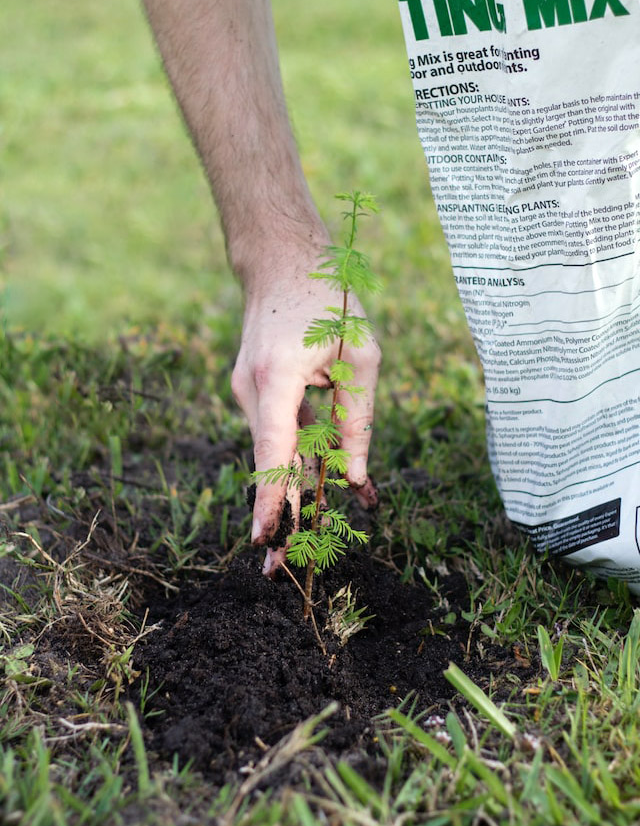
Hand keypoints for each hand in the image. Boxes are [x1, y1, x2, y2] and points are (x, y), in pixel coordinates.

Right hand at [231, 239, 379, 575]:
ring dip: (296, 488)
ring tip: (319, 527)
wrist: (282, 261)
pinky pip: (278, 433)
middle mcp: (251, 391)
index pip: (272, 450)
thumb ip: (358, 420)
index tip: (264, 539)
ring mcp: (247, 392)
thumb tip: (354, 479)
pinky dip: (297, 459)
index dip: (269, 498)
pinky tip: (320, 483)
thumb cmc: (328, 300)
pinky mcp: (255, 393)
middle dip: (276, 516)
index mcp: (277, 379)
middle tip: (277, 570)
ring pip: (276, 451)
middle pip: (269, 464)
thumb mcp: (361, 356)